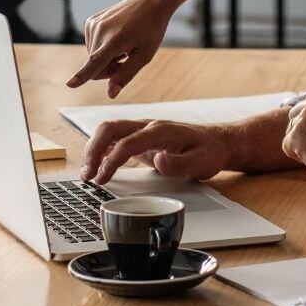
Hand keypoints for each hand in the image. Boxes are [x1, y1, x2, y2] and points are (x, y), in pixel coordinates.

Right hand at [68, 0, 174, 96]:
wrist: (149, 2)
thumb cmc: (151, 29)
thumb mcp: (145, 55)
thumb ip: (126, 74)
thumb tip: (110, 94)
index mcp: (116, 39)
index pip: (96, 62)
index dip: (82, 76)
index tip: (69, 84)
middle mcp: (101, 30)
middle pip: (95, 67)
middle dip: (109, 69)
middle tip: (126, 58)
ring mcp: (93, 24)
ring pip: (92, 57)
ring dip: (106, 58)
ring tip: (123, 47)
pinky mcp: (90, 22)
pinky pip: (91, 46)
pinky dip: (102, 47)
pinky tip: (116, 38)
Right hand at [81, 119, 232, 185]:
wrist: (218, 142)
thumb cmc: (210, 152)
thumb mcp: (202, 162)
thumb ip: (180, 163)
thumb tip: (159, 160)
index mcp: (161, 131)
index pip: (127, 142)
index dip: (111, 160)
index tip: (102, 178)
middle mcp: (148, 126)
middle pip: (111, 128)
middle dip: (93, 150)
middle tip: (87, 174)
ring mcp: (143, 130)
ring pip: (109, 130)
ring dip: (94, 149)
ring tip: (87, 172)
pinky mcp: (142, 138)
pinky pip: (115, 137)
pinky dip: (102, 149)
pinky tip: (96, 163)